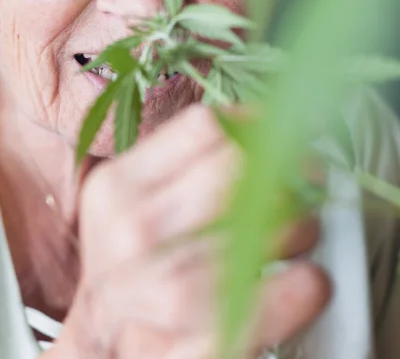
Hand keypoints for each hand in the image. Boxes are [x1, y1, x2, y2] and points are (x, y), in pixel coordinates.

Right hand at [51, 105, 329, 358]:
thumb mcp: (135, 200)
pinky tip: (304, 279)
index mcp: (118, 188)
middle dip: (289, 170)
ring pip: (264, 229)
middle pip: (238, 171)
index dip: (259, 126)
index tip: (284, 133)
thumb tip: (261, 122)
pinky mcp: (199, 345)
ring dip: (301, 226)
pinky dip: (306, 284)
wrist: (109, 343)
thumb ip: (186, 159)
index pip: (204, 128)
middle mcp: (133, 235)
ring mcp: (164, 293)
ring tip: (301, 231)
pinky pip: (280, 298)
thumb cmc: (134, 264)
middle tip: (308, 179)